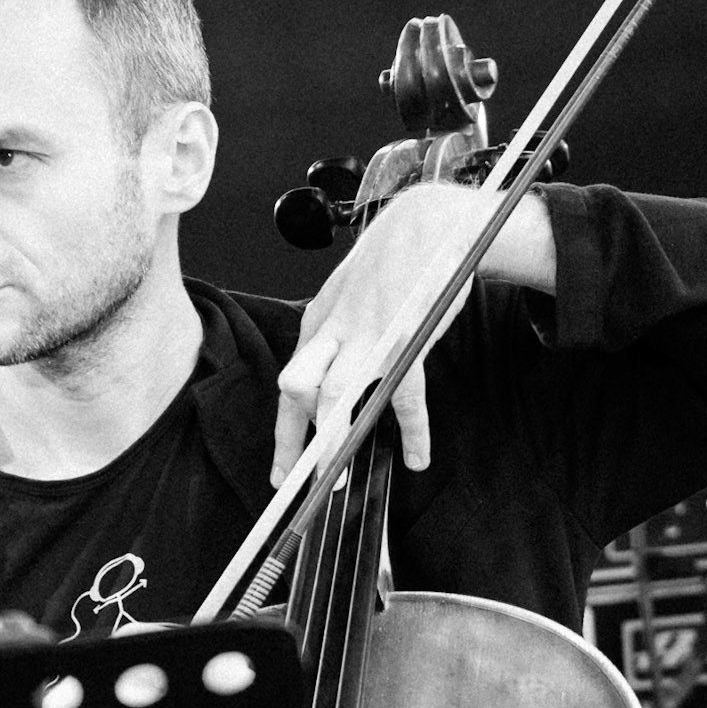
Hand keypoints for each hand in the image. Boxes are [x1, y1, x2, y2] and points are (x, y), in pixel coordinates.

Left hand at [270, 181, 486, 484]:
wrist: (426, 225)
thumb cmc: (387, 267)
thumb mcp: (346, 298)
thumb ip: (333, 338)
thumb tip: (324, 381)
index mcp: (317, 325)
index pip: (289, 385)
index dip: (283, 434)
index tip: (280, 474)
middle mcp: (333, 333)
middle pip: (296, 389)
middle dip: (294, 440)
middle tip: (298, 482)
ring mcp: (369, 337)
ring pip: (336, 393)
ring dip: (332, 439)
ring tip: (335, 480)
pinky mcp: (406, 339)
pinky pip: (405, 395)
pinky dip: (413, 431)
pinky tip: (416, 456)